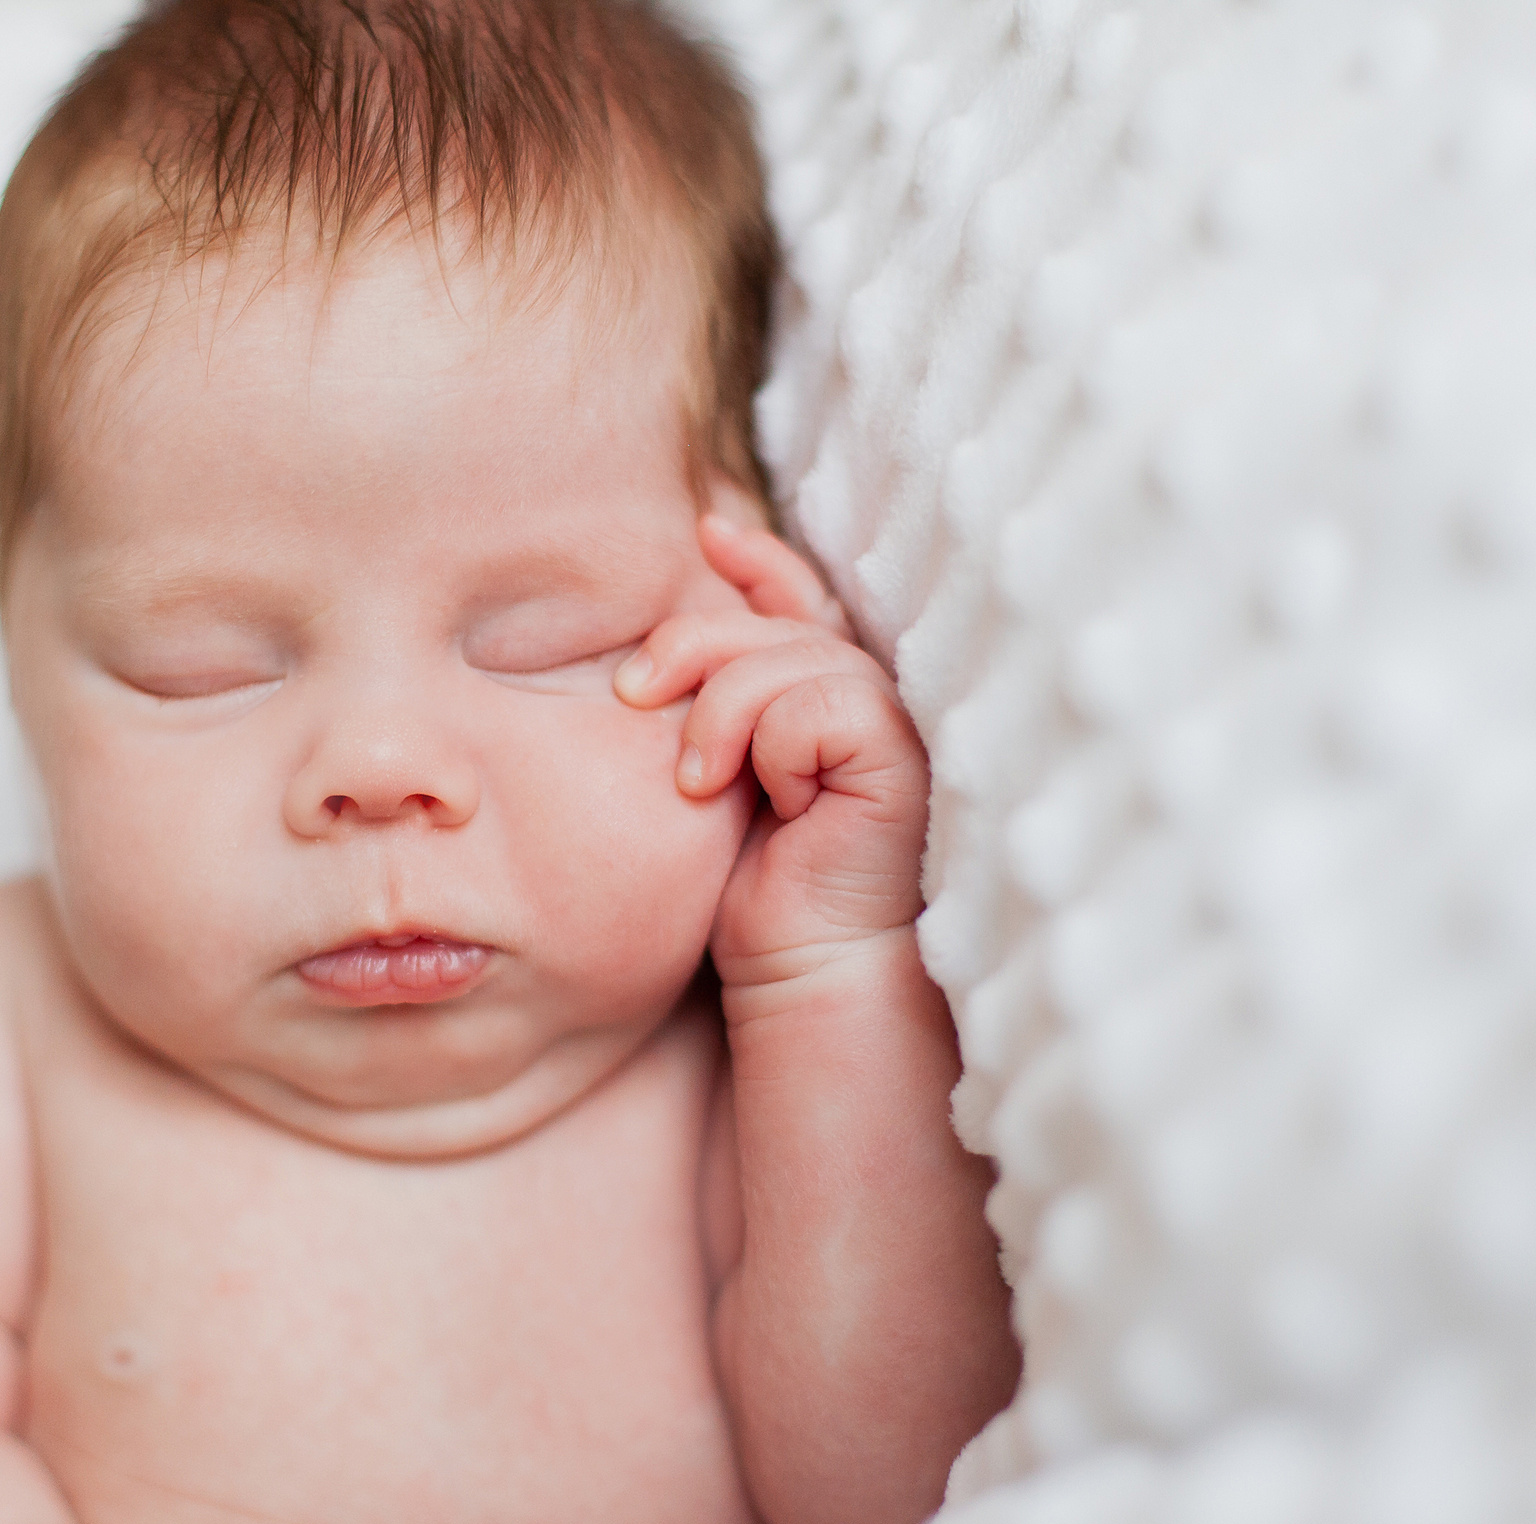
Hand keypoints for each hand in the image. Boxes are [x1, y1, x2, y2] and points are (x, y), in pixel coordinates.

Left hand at [613, 515, 929, 987]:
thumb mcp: (717, 768)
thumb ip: (721, 687)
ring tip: (696, 784)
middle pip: (774, 622)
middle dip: (692, 645)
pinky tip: (774, 803)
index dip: (760, 560)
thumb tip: (703, 573)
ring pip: (787, 657)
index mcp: (831, 698)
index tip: (708, 535)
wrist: (803, 975)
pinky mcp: (903, 757)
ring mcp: (894, 725)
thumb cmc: (753, 891)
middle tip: (633, 695)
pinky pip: (817, 704)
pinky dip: (773, 746)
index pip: (801, 596)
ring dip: (720, 712)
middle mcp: (872, 700)